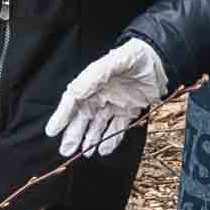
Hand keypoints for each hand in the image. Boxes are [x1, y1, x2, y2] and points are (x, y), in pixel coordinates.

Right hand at [46, 37, 165, 158]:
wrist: (157, 59)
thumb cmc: (131, 56)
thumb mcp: (110, 64)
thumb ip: (92, 78)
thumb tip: (75, 93)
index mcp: (91, 83)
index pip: (72, 102)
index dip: (61, 116)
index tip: (52, 131)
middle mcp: (100, 96)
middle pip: (83, 118)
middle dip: (74, 135)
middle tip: (66, 151)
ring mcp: (114, 104)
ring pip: (98, 126)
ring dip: (91, 140)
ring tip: (85, 153)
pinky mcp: (128, 111)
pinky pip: (117, 128)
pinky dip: (111, 140)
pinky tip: (104, 150)